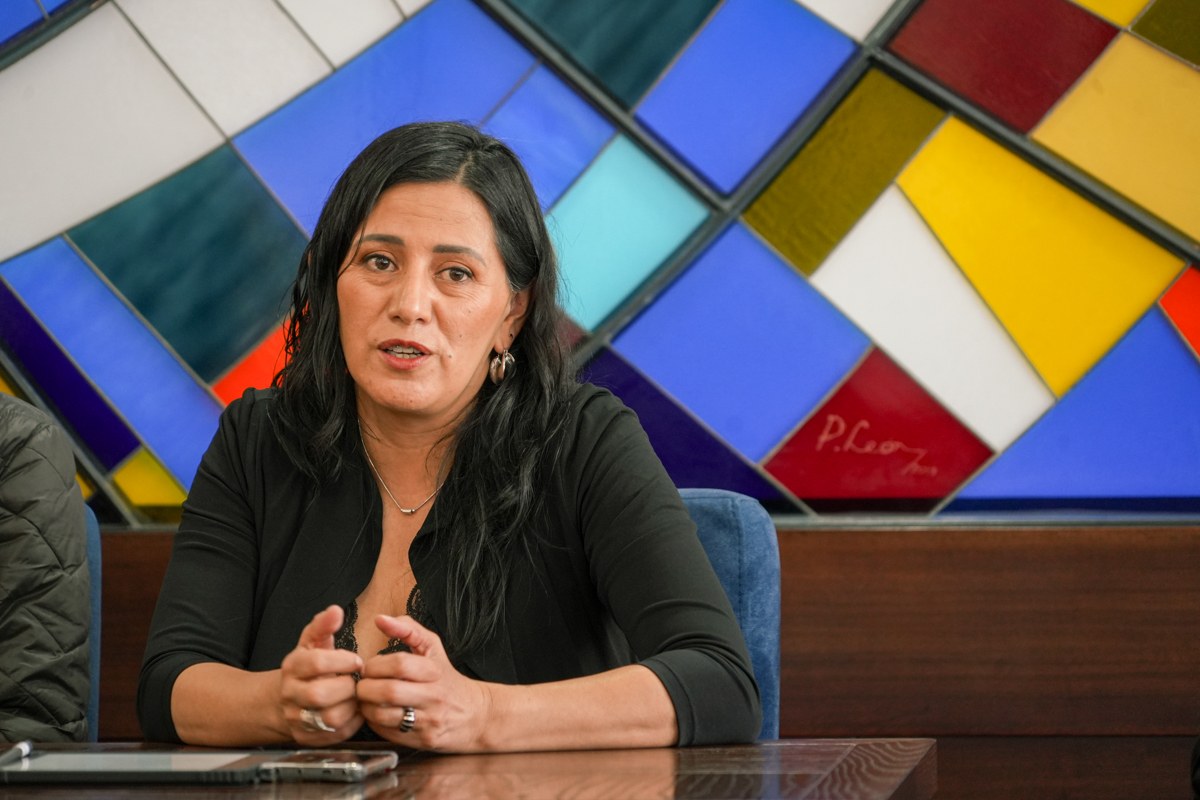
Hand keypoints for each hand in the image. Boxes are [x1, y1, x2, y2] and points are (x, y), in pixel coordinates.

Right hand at [278, 605, 364, 744]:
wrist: (282, 701)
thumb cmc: (306, 668)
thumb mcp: (311, 643)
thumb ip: (323, 626)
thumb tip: (335, 610)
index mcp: (292, 667)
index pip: (316, 663)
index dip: (342, 661)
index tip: (357, 661)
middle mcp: (290, 694)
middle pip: (320, 694)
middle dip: (346, 687)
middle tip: (357, 681)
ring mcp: (297, 718)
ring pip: (329, 718)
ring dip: (351, 706)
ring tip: (356, 696)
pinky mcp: (307, 737)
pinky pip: (335, 735)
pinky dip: (352, 723)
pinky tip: (354, 710)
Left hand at [356, 614, 493, 750]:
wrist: (474, 714)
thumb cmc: (447, 679)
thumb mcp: (433, 648)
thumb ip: (408, 629)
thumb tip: (381, 619)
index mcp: (434, 670)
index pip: (398, 664)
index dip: (375, 665)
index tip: (370, 667)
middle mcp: (434, 696)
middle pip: (389, 691)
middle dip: (366, 688)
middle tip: (362, 685)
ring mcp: (429, 720)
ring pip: (385, 715)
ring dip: (366, 707)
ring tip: (367, 700)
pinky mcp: (423, 740)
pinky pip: (388, 732)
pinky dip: (375, 723)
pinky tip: (378, 714)